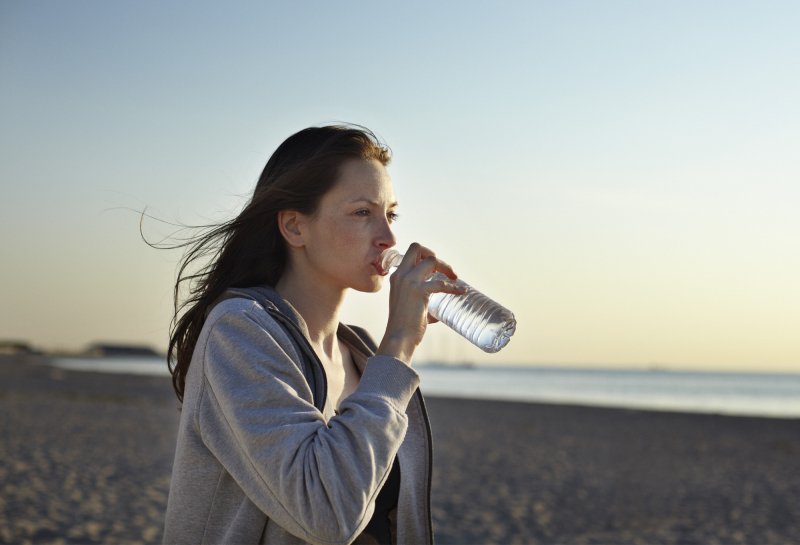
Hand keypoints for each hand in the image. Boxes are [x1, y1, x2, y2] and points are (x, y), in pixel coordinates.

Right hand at [377, 243, 465, 364]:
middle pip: (417, 248)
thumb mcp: (407, 306)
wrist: (398, 338)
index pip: (409, 254)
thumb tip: (438, 312)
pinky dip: (454, 287)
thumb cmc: (404, 327)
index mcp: (397, 277)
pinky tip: (461, 292)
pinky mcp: (419, 291)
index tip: (434, 269)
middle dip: (433, 255)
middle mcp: (401, 275)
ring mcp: (409, 281)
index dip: (423, 256)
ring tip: (455, 279)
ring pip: (431, 260)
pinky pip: (442, 283)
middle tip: (444, 270)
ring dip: (446, 267)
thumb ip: (421, 304)